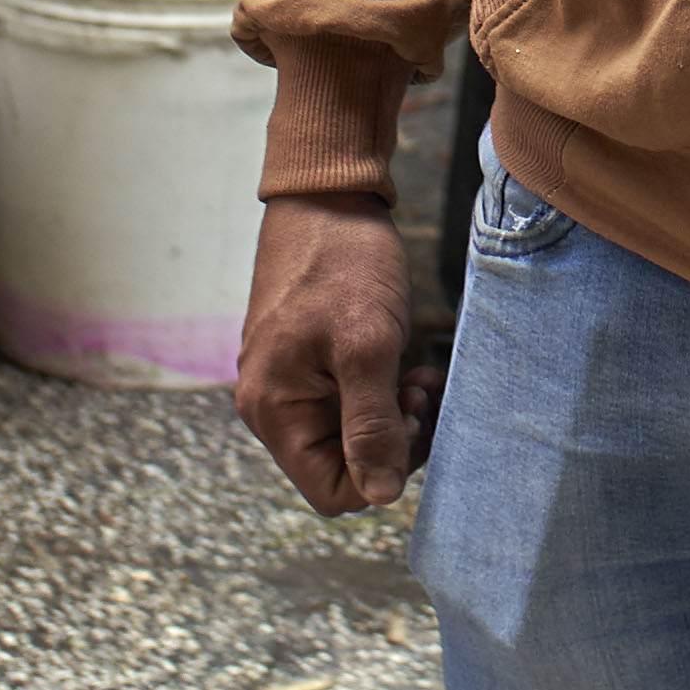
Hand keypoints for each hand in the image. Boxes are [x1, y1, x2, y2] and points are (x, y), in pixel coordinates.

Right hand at [234, 191, 423, 513]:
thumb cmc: (344, 262)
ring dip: (391, 417)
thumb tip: (381, 495)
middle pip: (340, 465)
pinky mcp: (304, 363)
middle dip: (391, 440)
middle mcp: (269, 405)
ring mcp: (285, 383)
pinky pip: (345, 404)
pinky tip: (403, 366)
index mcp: (274, 409)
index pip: (331, 491)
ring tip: (417, 378)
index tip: (410, 420)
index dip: (381, 471)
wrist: (326, 195)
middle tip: (420, 394)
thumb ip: (371, 423)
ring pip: (348, 435)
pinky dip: (380, 394)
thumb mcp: (367, 345)